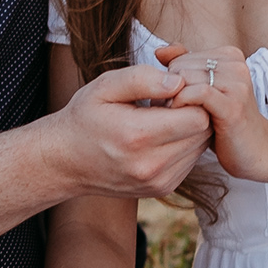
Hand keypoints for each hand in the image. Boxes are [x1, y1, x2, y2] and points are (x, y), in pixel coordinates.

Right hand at [53, 63, 211, 198]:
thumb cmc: (85, 118)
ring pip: (200, 148)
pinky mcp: (161, 189)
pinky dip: (183, 146)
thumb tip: (178, 82)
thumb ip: (142, 78)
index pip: (197, 117)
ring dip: (190, 130)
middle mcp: (151, 165)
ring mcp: (158, 182)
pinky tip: (161, 136)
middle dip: (193, 112)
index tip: (171, 91)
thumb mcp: (104, 87)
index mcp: (137, 136)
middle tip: (168, 103)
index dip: (191, 98)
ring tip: (162, 119)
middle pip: (203, 133)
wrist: (64, 162)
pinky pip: (190, 161)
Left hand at [154, 44, 267, 180]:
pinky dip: (182, 104)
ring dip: (172, 100)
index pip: (180, 58)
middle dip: (168, 91)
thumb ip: (184, 66)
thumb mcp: (204, 89)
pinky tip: (182, 120)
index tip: (174, 103)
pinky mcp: (234, 106)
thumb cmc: (225, 122)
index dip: (169, 82)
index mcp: (229, 55)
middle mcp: (236, 64)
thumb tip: (159, 51)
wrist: (257, 150)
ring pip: (185, 78)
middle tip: (172, 114)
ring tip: (176, 118)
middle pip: (180, 67)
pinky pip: (197, 93)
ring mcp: (237, 84)